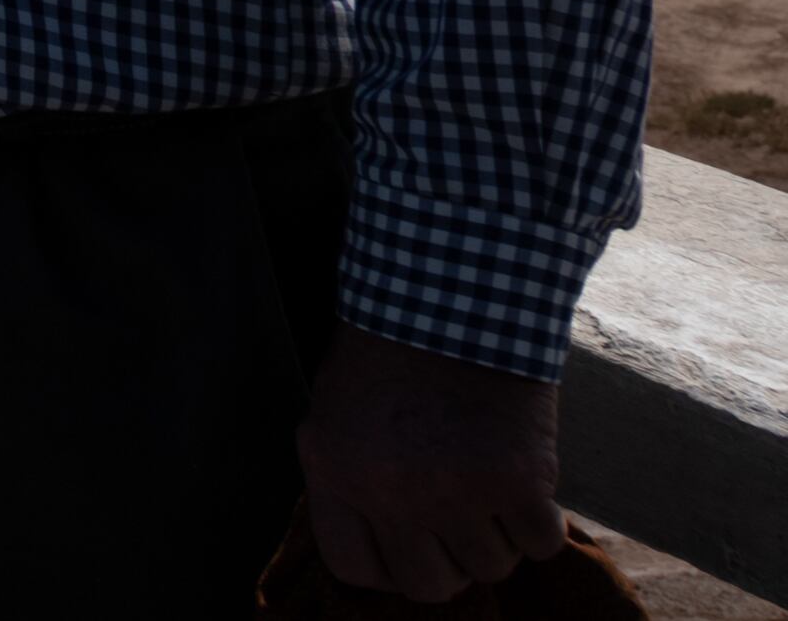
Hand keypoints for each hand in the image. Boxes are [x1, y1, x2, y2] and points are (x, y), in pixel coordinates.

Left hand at [295, 328, 559, 598]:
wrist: (453, 290)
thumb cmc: (393, 350)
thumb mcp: (340, 413)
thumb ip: (354, 480)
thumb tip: (387, 548)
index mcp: (333, 471)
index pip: (355, 569)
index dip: (390, 565)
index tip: (412, 545)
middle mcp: (389, 492)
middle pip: (429, 585)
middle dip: (449, 559)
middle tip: (460, 520)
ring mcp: (454, 491)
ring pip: (491, 566)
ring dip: (498, 535)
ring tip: (489, 481)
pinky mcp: (517, 480)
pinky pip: (542, 542)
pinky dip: (542, 520)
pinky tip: (526, 479)